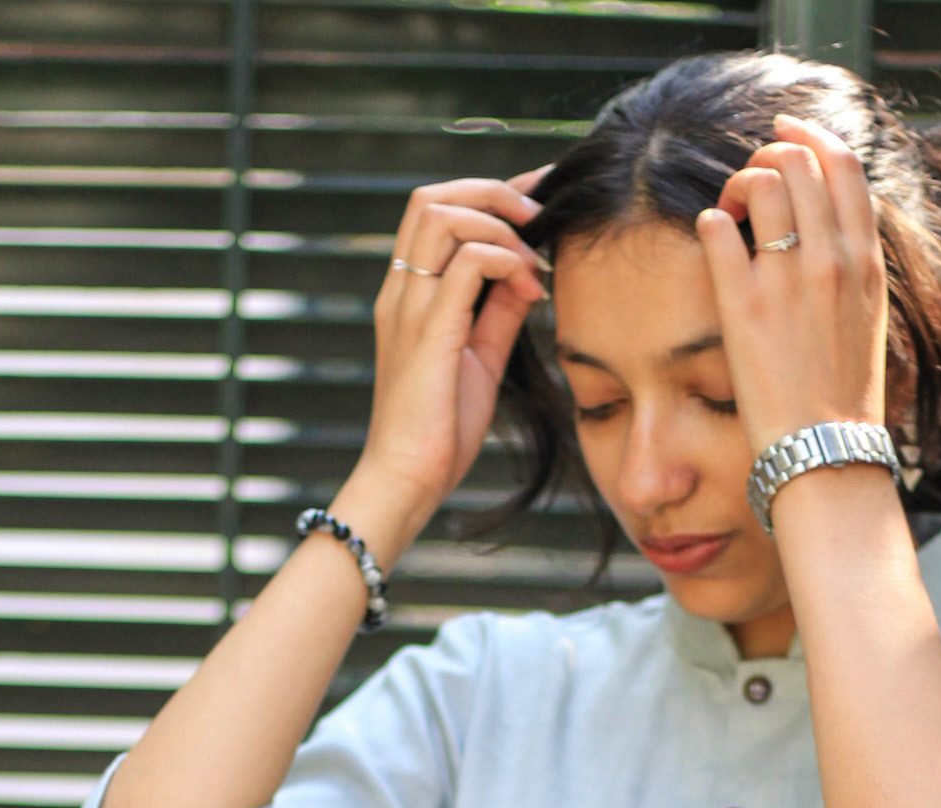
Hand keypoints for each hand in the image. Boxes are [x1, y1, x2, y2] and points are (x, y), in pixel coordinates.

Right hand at [358, 165, 552, 519]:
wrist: (408, 480)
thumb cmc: (440, 431)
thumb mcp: (480, 360)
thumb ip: (498, 313)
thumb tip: (527, 275)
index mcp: (409, 296)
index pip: (436, 214)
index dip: (487, 195)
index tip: (536, 199)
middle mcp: (402, 292)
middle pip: (432, 198)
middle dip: (492, 193)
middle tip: (538, 219)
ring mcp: (410, 308)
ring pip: (442, 216)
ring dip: (498, 223)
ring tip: (533, 259)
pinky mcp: (429, 333)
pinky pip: (465, 264)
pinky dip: (504, 260)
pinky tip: (530, 288)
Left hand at [694, 113, 888, 458]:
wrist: (826, 453)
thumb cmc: (843, 397)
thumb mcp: (868, 320)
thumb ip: (853, 267)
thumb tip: (831, 228)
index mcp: (865, 261)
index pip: (844, 166)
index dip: (810, 136)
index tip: (785, 135)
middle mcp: (830, 260)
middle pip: (798, 162)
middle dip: (766, 158)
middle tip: (748, 185)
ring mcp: (787, 281)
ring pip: (760, 182)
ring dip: (736, 184)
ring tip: (729, 212)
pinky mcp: (744, 308)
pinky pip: (716, 230)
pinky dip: (710, 223)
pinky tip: (711, 238)